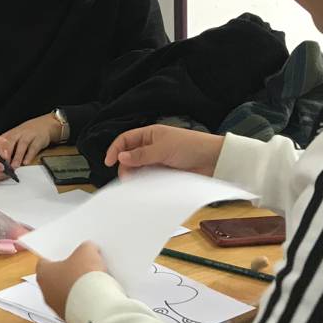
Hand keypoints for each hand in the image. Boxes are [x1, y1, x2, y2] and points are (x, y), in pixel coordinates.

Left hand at [4, 113, 60, 167]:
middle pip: (10, 142)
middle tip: (2, 164)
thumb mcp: (14, 137)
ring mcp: (28, 136)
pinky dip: (29, 155)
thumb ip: (5, 147)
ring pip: (22, 145)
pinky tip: (26, 162)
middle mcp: (18, 134)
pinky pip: (33, 148)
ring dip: (17, 156)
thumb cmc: (26, 134)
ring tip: (14, 166)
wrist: (44, 125)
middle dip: (6, 153)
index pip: (0, 141)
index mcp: (10, 134)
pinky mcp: (38, 140)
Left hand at [36, 242, 106, 318]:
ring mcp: (57, 308)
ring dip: (76, 288)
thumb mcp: (87, 251)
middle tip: (83, 265)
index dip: (58, 256)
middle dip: (68, 272)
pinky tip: (97, 295)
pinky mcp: (70, 319)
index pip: (44, 261)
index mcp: (43, 274)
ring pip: (65, 294)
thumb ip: (85, 248)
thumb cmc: (84, 277)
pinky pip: (76, 306)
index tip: (69, 253)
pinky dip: (84, 301)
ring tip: (93, 281)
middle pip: (56, 278)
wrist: (96, 306)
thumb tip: (89, 250)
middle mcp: (45, 293)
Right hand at [105, 125, 223, 178]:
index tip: (109, 162)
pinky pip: (149, 178)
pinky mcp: (164, 173)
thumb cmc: (191, 146)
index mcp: (150, 134)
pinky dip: (145, 182)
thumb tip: (121, 157)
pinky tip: (144, 187)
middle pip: (129, 156)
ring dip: (135, 176)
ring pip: (138, 169)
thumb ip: (141, 155)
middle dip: (125, 166)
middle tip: (126, 178)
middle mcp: (152, 147)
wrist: (214, 160)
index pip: (125, 140)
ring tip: (135, 184)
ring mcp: (158, 160)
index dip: (115, 149)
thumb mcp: (163, 148)